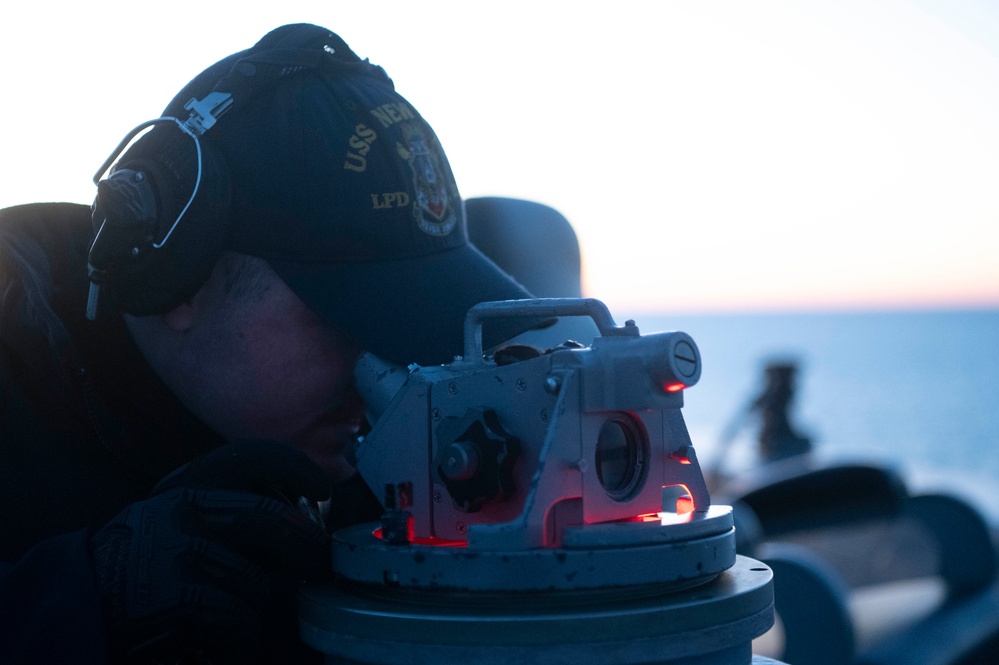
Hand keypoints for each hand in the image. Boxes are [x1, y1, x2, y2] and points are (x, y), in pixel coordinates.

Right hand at [89, 440, 331, 663]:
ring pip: (256, 579)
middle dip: (304, 547)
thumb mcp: (178, 517)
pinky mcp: (174, 596)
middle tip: (316, 564)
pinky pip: (236, 618)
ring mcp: (177, 550)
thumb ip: (229, 509)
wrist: (76, 606)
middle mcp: (182, 508)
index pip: (250, 456)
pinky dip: (242, 637)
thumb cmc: (142, 565)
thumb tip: (300, 518)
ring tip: (248, 615)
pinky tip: (231, 641)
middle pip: (270, 520)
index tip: (322, 488)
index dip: (295, 466)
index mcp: (187, 484)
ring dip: (259, 605)